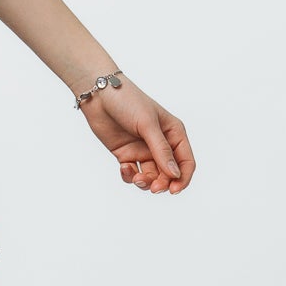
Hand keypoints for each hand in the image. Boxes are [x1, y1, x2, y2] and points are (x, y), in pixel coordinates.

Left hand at [82, 76, 195, 194]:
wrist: (99, 95)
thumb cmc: (127, 101)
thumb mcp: (147, 125)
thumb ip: (161, 150)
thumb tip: (174, 174)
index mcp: (174, 133)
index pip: (186, 161)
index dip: (183, 178)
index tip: (174, 190)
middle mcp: (161, 143)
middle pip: (168, 173)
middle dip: (162, 183)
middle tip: (153, 188)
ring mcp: (143, 150)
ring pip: (151, 176)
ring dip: (145, 182)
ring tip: (136, 177)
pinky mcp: (126, 154)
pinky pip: (133, 173)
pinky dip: (129, 176)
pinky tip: (124, 168)